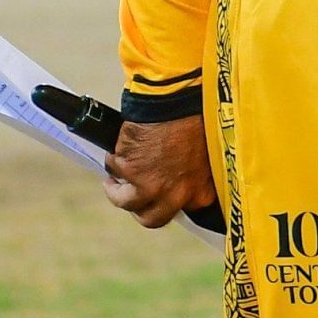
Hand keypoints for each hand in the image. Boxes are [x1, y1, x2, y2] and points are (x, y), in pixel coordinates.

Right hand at [104, 115, 219, 229]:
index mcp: (199, 193)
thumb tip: (179, 180)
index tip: (158, 197)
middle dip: (139, 209)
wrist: (177, 99)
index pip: (180, 212)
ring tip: (113, 179)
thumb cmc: (194, 119)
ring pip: (126, 202)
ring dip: (116, 191)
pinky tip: (117, 151)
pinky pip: (114, 171)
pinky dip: (113, 162)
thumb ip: (193, 175)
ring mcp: (151, 186)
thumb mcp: (204, 155)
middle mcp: (176, 196)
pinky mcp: (130, 171)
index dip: (165, 203)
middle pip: (151, 218)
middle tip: (132, 196)